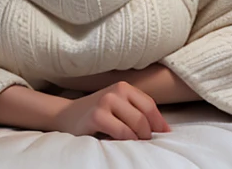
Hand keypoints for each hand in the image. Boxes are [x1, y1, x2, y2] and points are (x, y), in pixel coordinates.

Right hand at [52, 81, 170, 139]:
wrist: (66, 116)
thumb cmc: (96, 113)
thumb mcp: (118, 106)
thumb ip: (135, 111)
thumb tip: (162, 128)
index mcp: (124, 87)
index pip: (149, 105)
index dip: (159, 122)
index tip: (165, 134)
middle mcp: (116, 91)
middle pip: (144, 116)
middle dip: (148, 134)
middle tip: (145, 144)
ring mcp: (106, 102)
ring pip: (135, 125)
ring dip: (137, 139)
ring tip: (132, 144)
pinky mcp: (97, 116)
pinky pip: (122, 132)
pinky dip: (125, 141)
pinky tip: (119, 143)